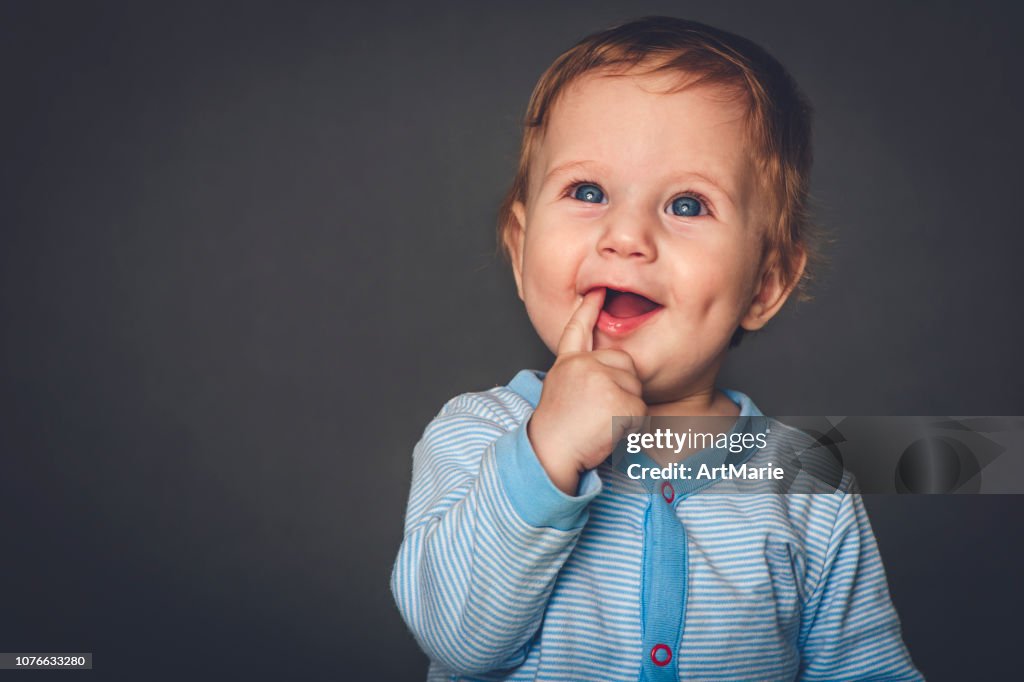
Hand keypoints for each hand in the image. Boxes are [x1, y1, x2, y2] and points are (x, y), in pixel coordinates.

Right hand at [527, 288, 647, 494]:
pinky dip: (630, 426)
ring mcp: (603, 380)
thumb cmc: (555, 431)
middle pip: (624, 365)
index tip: (598, 292)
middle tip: (597, 412)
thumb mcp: (559, 390)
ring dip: (625, 409)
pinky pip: (640, 411)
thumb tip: (603, 371)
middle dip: (621, 387)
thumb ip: (579, 374)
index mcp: (568, 363)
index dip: (588, 310)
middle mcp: (585, 365)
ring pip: (635, 388)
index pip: (578, 329)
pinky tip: (607, 432)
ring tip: (599, 424)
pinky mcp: (621, 401)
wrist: (549, 454)